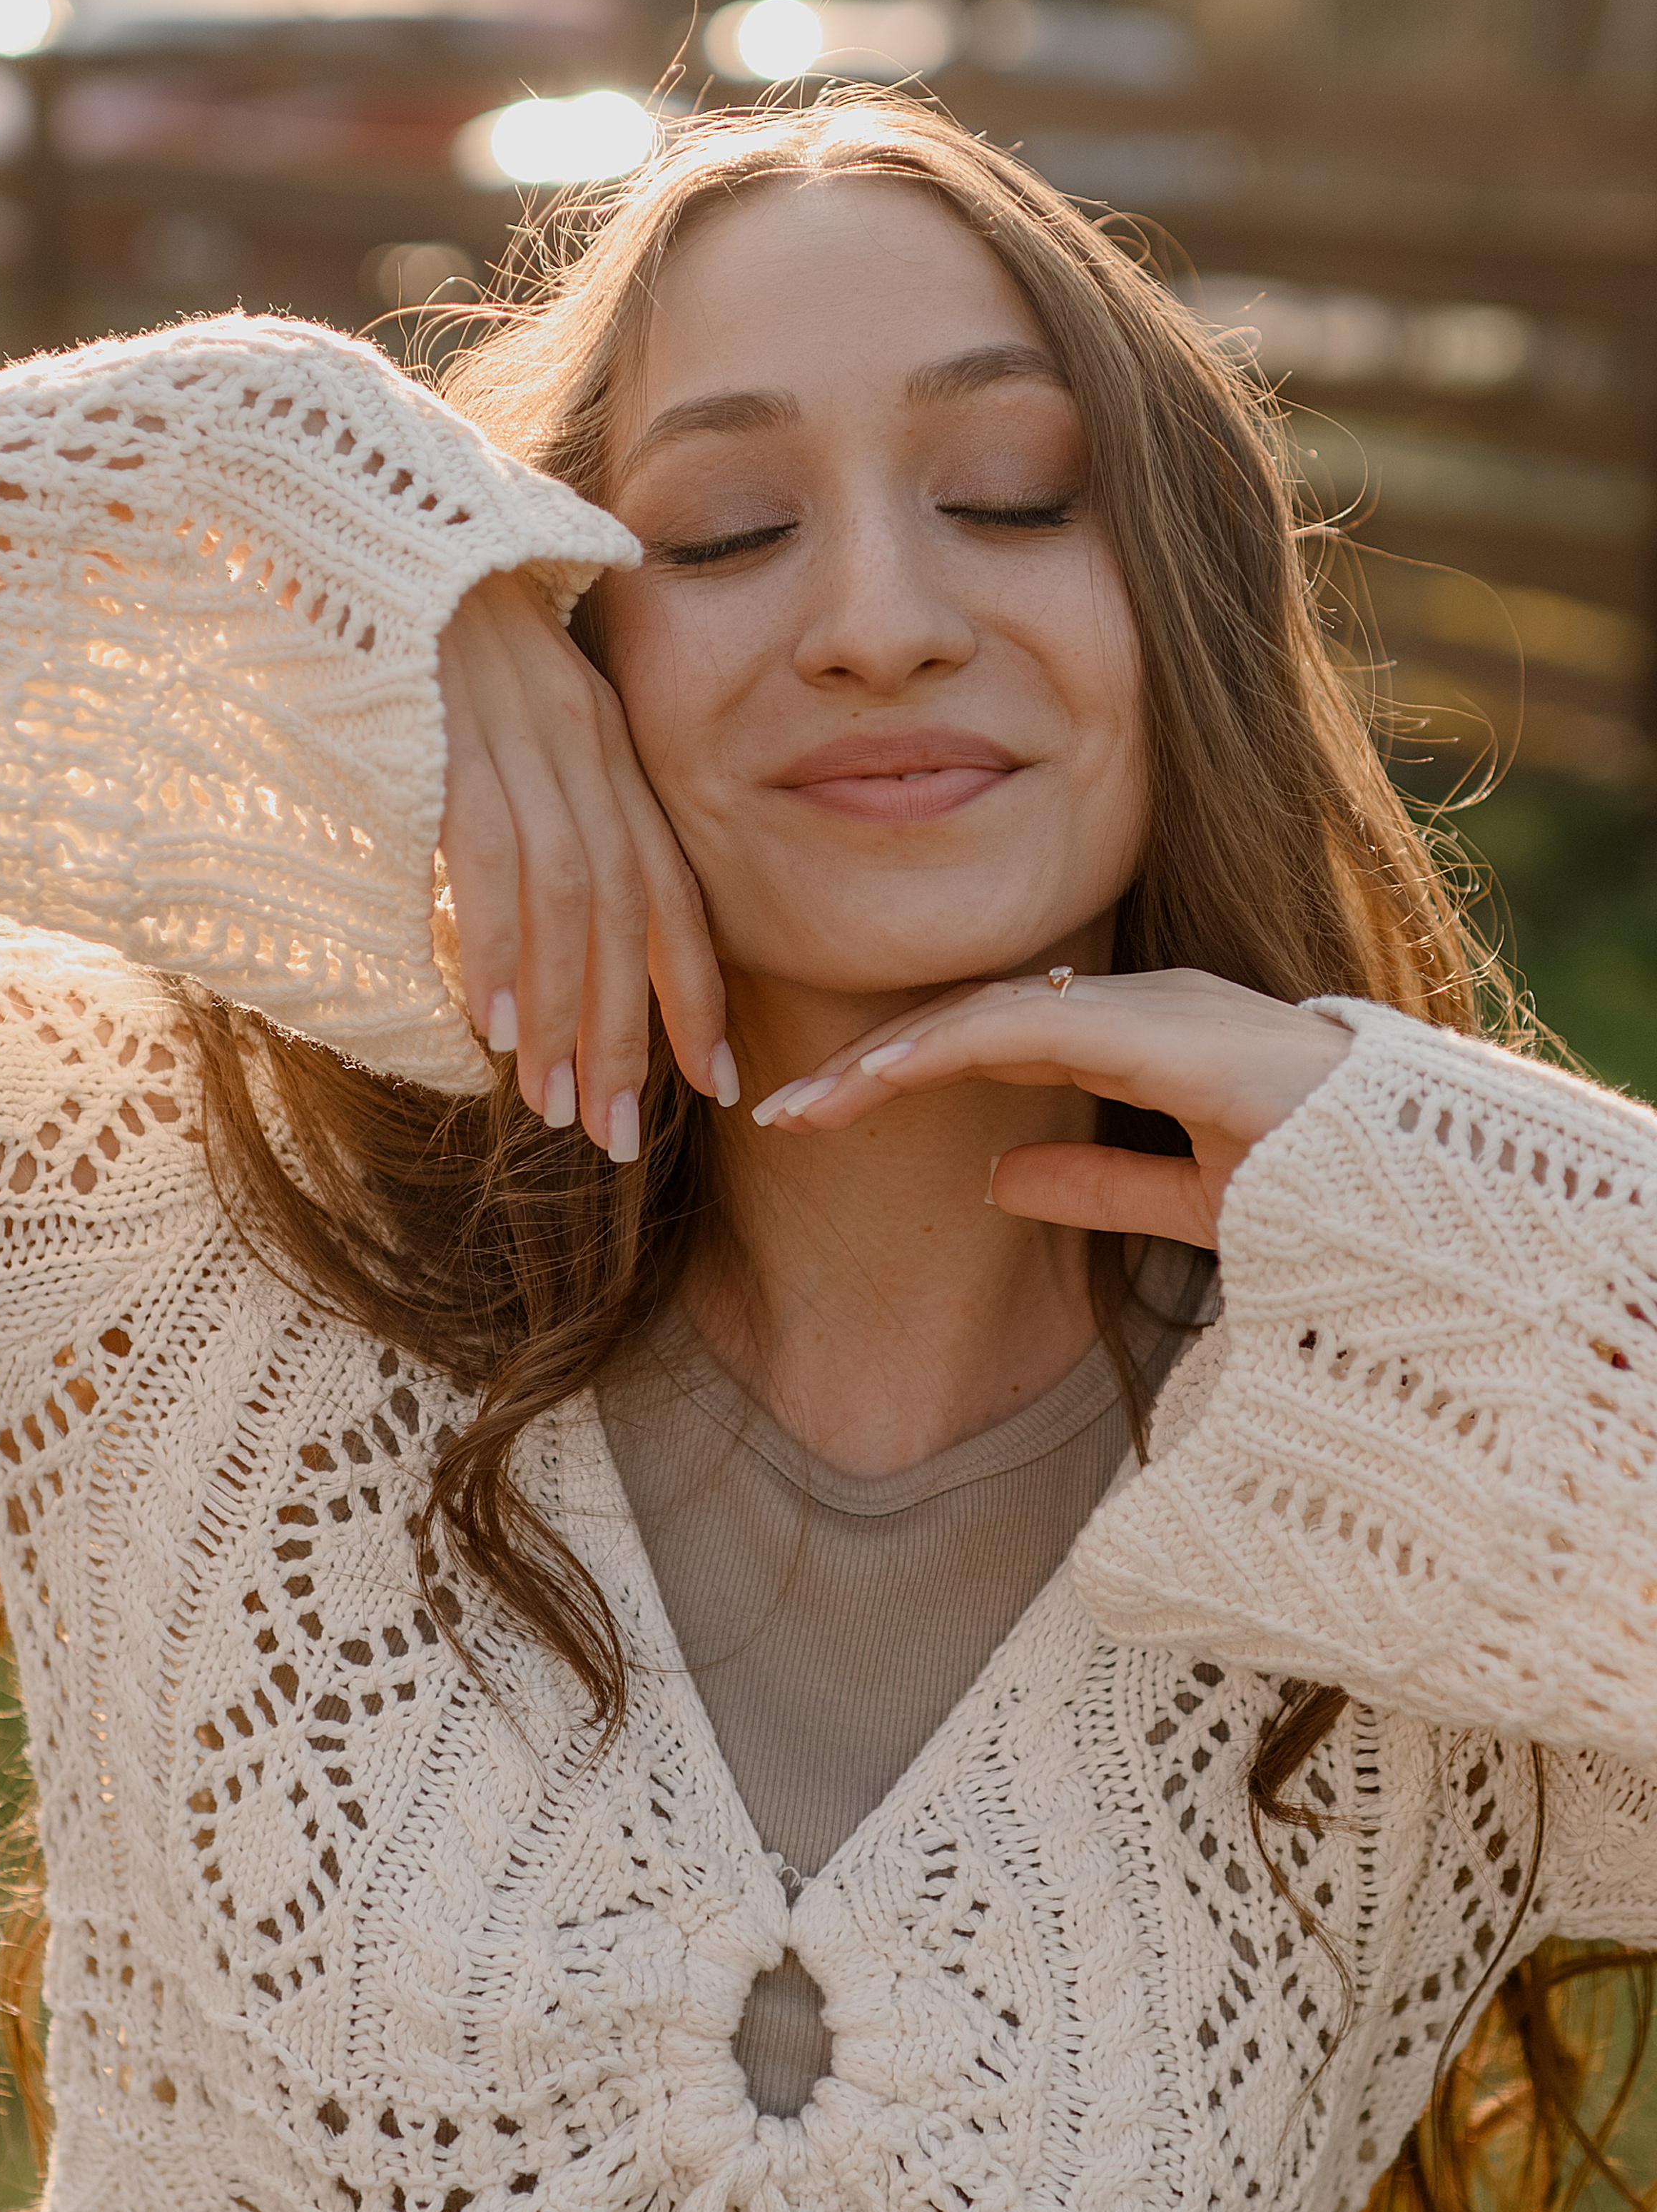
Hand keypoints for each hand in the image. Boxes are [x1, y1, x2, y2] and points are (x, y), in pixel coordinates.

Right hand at [437, 571, 732, 1153]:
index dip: (695, 988)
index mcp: (597, 737)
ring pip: (572, 901)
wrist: (337, 496)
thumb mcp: (482, 708)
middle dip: (634, 1035)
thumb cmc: (393, 614)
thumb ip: (513, 801)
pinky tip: (498, 1030)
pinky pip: (493, 860)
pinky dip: (502, 951)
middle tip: (620, 1137)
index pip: (669, 880)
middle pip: (630, 910)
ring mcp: (515, 733)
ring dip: (569, 1016)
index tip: (717, 1082)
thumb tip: (501, 924)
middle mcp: (576, 738)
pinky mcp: (447, 732)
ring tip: (560, 1109)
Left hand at [752, 968, 1351, 1248]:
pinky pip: (1029, 1023)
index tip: (818, 1117)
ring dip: (885, 1060)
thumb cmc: (1339, 1197)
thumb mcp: (1194, 1207)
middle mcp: (1145, 1005)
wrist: (1437, 1196)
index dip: (905, 1071)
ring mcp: (1156, 1006)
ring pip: (984, 1013)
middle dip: (870, 1066)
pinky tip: (875, 1081)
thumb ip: (1101, 1186)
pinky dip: (944, 1048)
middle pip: (974, 1021)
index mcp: (1151, 1039)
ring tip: (800, 1107)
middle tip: (775, 1113)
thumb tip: (996, 1178)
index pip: (999, 1040)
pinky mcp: (1164, 1027)